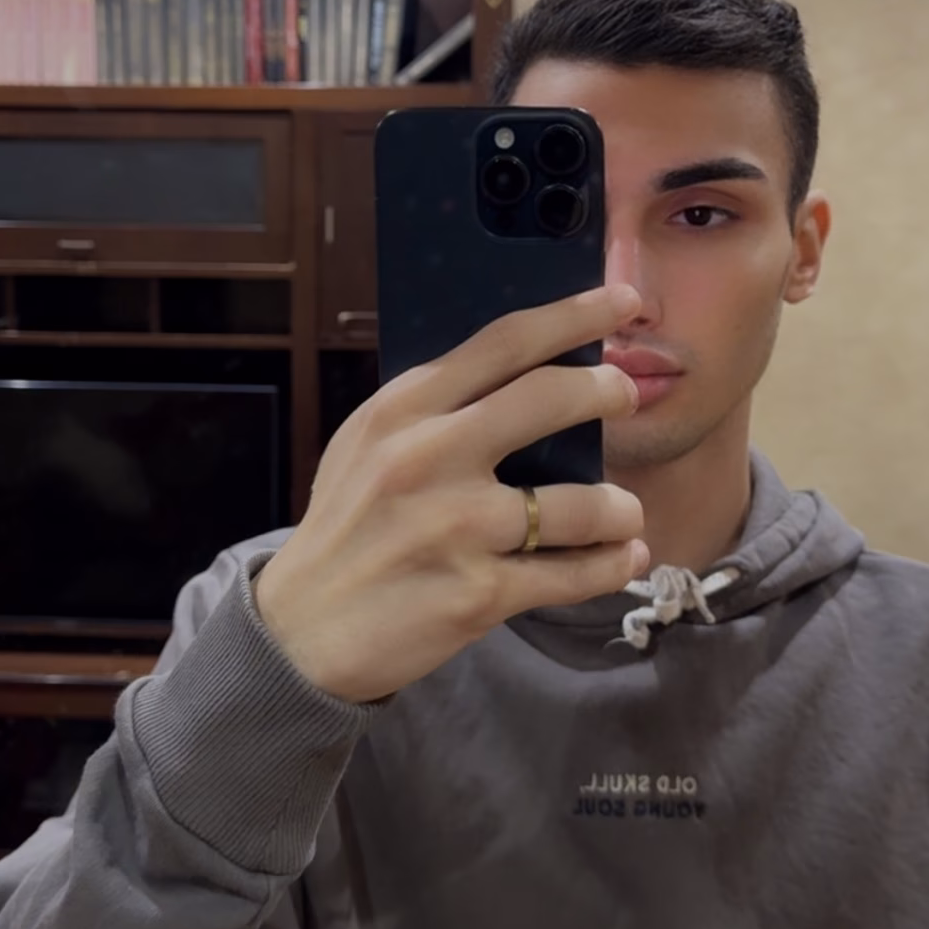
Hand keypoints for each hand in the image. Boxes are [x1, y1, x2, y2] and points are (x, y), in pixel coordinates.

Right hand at [255, 284, 647, 702]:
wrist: (302, 628)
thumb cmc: (349, 527)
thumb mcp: (370, 445)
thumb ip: (437, 409)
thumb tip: (530, 373)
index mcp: (403, 410)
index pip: (504, 343)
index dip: (573, 315)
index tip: (623, 299)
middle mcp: (429, 459)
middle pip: (550, 399)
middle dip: (607, 391)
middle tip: (627, 396)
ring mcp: (456, 528)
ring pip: (580, 504)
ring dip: (619, 506)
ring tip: (622, 512)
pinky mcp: (477, 594)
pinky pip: (572, 575)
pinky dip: (608, 565)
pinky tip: (620, 556)